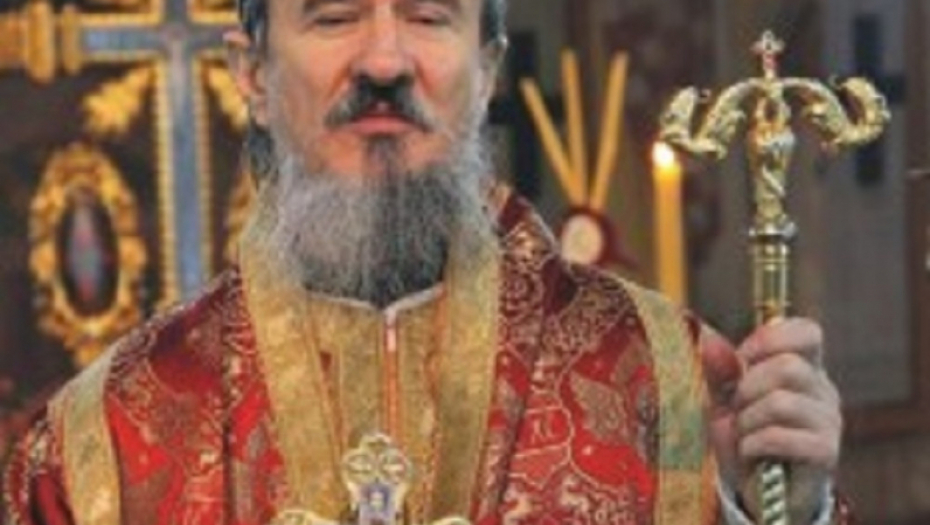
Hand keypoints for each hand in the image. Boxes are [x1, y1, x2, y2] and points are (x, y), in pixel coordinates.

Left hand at [700, 319, 841, 522]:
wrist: (760, 489)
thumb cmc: (745, 436)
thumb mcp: (726, 400)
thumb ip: (720, 371)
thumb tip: (709, 340)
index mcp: (804, 367)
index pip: (807, 331)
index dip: (770, 340)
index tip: (743, 361)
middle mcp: (823, 390)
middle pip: (788, 366)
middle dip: (748, 388)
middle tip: (737, 409)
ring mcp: (829, 421)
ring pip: (782, 402)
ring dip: (748, 420)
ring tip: (743, 433)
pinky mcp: (825, 452)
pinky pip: (781, 436)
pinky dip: (753, 444)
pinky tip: (750, 452)